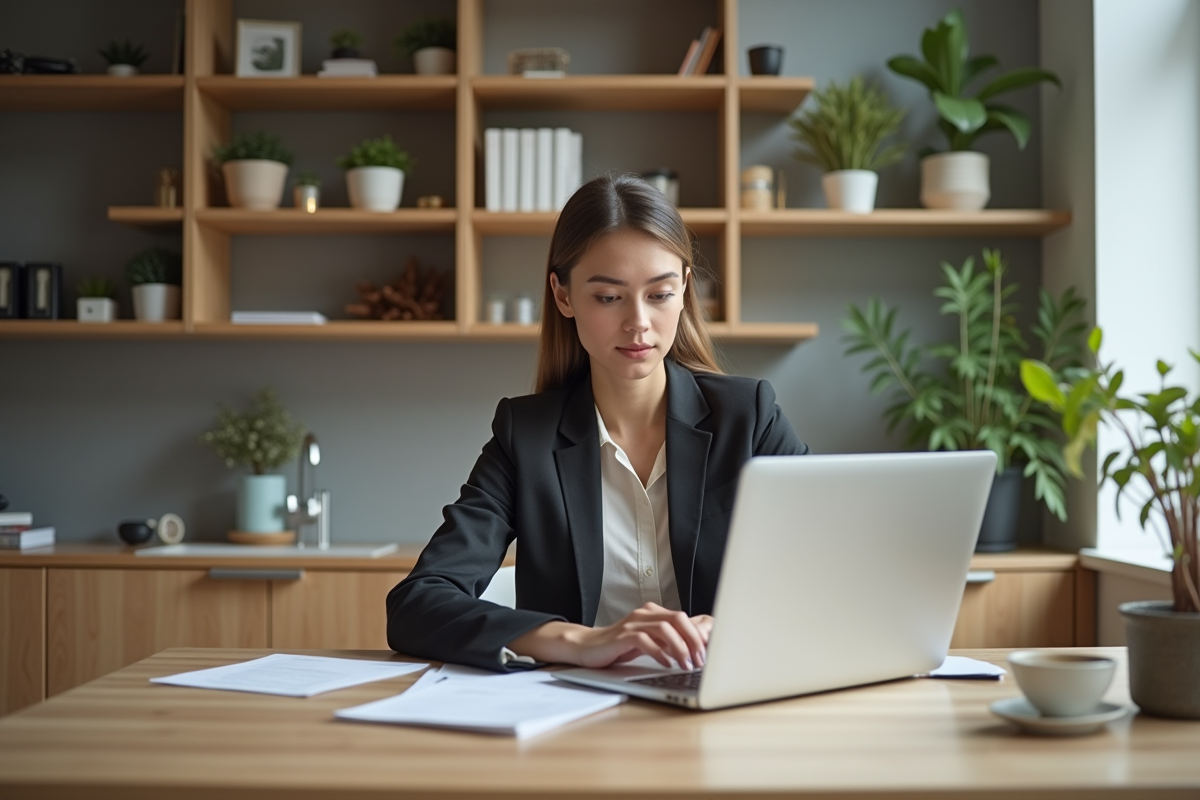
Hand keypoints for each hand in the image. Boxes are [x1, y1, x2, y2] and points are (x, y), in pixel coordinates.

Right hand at [508, 603, 712, 669]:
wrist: (587, 647)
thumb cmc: (620, 646)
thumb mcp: (650, 642)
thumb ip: (670, 641)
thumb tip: (698, 647)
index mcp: (654, 613)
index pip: (685, 618)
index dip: (701, 633)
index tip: (711, 651)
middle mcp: (646, 614)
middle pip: (679, 619)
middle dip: (694, 639)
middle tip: (702, 659)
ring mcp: (633, 623)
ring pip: (665, 628)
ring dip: (680, 648)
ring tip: (687, 664)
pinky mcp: (622, 636)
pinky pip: (645, 640)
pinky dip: (660, 653)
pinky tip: (667, 664)